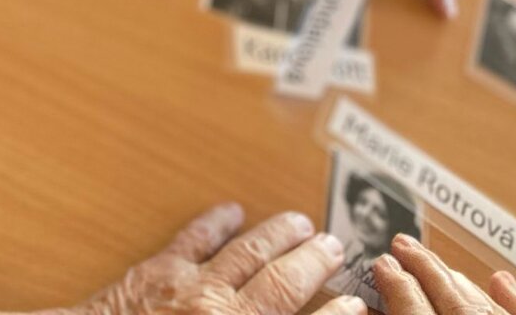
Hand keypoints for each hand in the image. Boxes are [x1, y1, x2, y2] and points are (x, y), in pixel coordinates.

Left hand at [68, 203, 364, 314]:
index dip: (336, 314)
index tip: (357, 303)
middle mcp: (222, 313)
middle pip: (282, 281)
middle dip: (314, 262)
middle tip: (336, 247)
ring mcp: (189, 287)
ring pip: (246, 251)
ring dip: (277, 234)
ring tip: (301, 221)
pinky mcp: (157, 271)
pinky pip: (194, 239)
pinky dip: (215, 223)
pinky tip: (231, 210)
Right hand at [373, 234, 515, 314]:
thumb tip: (371, 306)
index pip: (415, 309)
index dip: (396, 285)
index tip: (383, 262)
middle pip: (449, 298)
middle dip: (423, 268)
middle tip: (401, 244)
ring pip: (483, 303)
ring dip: (457, 280)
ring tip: (436, 263)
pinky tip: (502, 279)